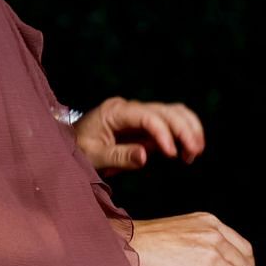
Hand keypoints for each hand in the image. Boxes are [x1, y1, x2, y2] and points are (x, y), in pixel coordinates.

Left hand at [72, 96, 205, 173]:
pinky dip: (184, 131)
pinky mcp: (146, 125)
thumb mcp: (94, 156)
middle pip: (165, 110)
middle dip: (183, 129)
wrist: (71, 144)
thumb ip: (119, 156)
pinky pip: (171, 121)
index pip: (146, 116)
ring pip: (173, 112)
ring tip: (195, 152)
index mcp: (115, 111)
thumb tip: (145, 156)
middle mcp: (130, 108)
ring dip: (188, 128)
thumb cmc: (79, 149)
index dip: (162, 133)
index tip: (172, 154)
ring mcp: (139, 114)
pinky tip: (189, 149)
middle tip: (194, 152)